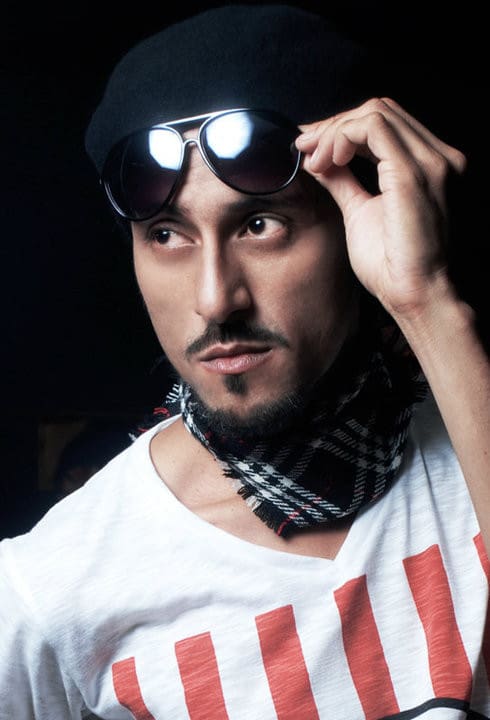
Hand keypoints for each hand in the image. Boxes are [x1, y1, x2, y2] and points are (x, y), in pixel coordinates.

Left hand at [295, 97, 466, 318]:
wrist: (414, 295)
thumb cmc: (394, 265)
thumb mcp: (361, 212)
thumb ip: (344, 182)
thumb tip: (319, 162)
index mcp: (429, 165)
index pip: (384, 123)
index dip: (341, 127)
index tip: (309, 146)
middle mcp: (437, 157)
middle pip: (379, 110)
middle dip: (334, 126)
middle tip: (305, 150)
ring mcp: (431, 162)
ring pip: (374, 113)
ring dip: (334, 132)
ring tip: (314, 161)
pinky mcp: (414, 173)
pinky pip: (372, 129)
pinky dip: (341, 138)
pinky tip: (327, 161)